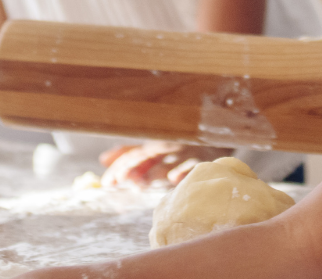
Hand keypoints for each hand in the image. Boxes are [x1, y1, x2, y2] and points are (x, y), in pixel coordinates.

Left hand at [98, 142, 231, 185]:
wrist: (217, 137)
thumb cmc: (182, 146)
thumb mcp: (156, 148)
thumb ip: (131, 152)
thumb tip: (103, 159)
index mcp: (156, 143)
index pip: (134, 153)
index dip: (119, 166)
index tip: (106, 182)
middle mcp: (169, 146)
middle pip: (146, 155)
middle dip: (130, 168)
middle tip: (116, 183)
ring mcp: (186, 152)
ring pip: (167, 161)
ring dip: (153, 173)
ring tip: (140, 184)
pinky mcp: (203, 160)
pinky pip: (191, 166)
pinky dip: (182, 171)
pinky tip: (173, 179)